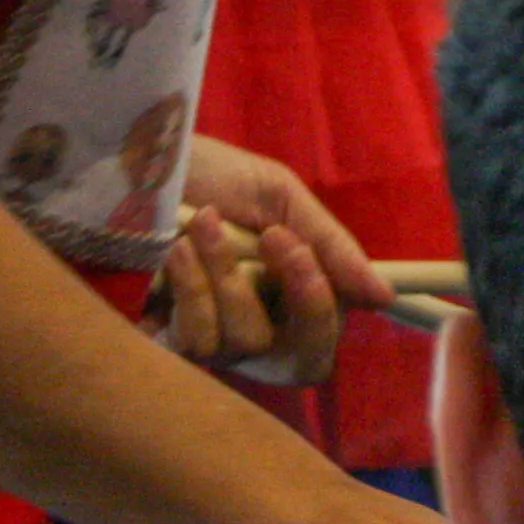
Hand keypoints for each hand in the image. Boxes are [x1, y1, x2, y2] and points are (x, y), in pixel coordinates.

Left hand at [165, 136, 389, 386]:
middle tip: (269, 238)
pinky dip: (189, 290)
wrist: (138, 159)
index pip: (323, 340)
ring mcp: (203, 342)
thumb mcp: (279, 199)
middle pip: (296, 363)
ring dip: (225, 276)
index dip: (318, 303)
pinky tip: (174, 249)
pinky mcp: (156, 341)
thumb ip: (331, 246)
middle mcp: (249, 334)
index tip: (289, 240)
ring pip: (237, 344)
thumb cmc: (212, 177)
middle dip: (291, 298)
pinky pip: (189, 345)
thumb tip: (384, 298)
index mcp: (286, 301)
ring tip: (202, 223)